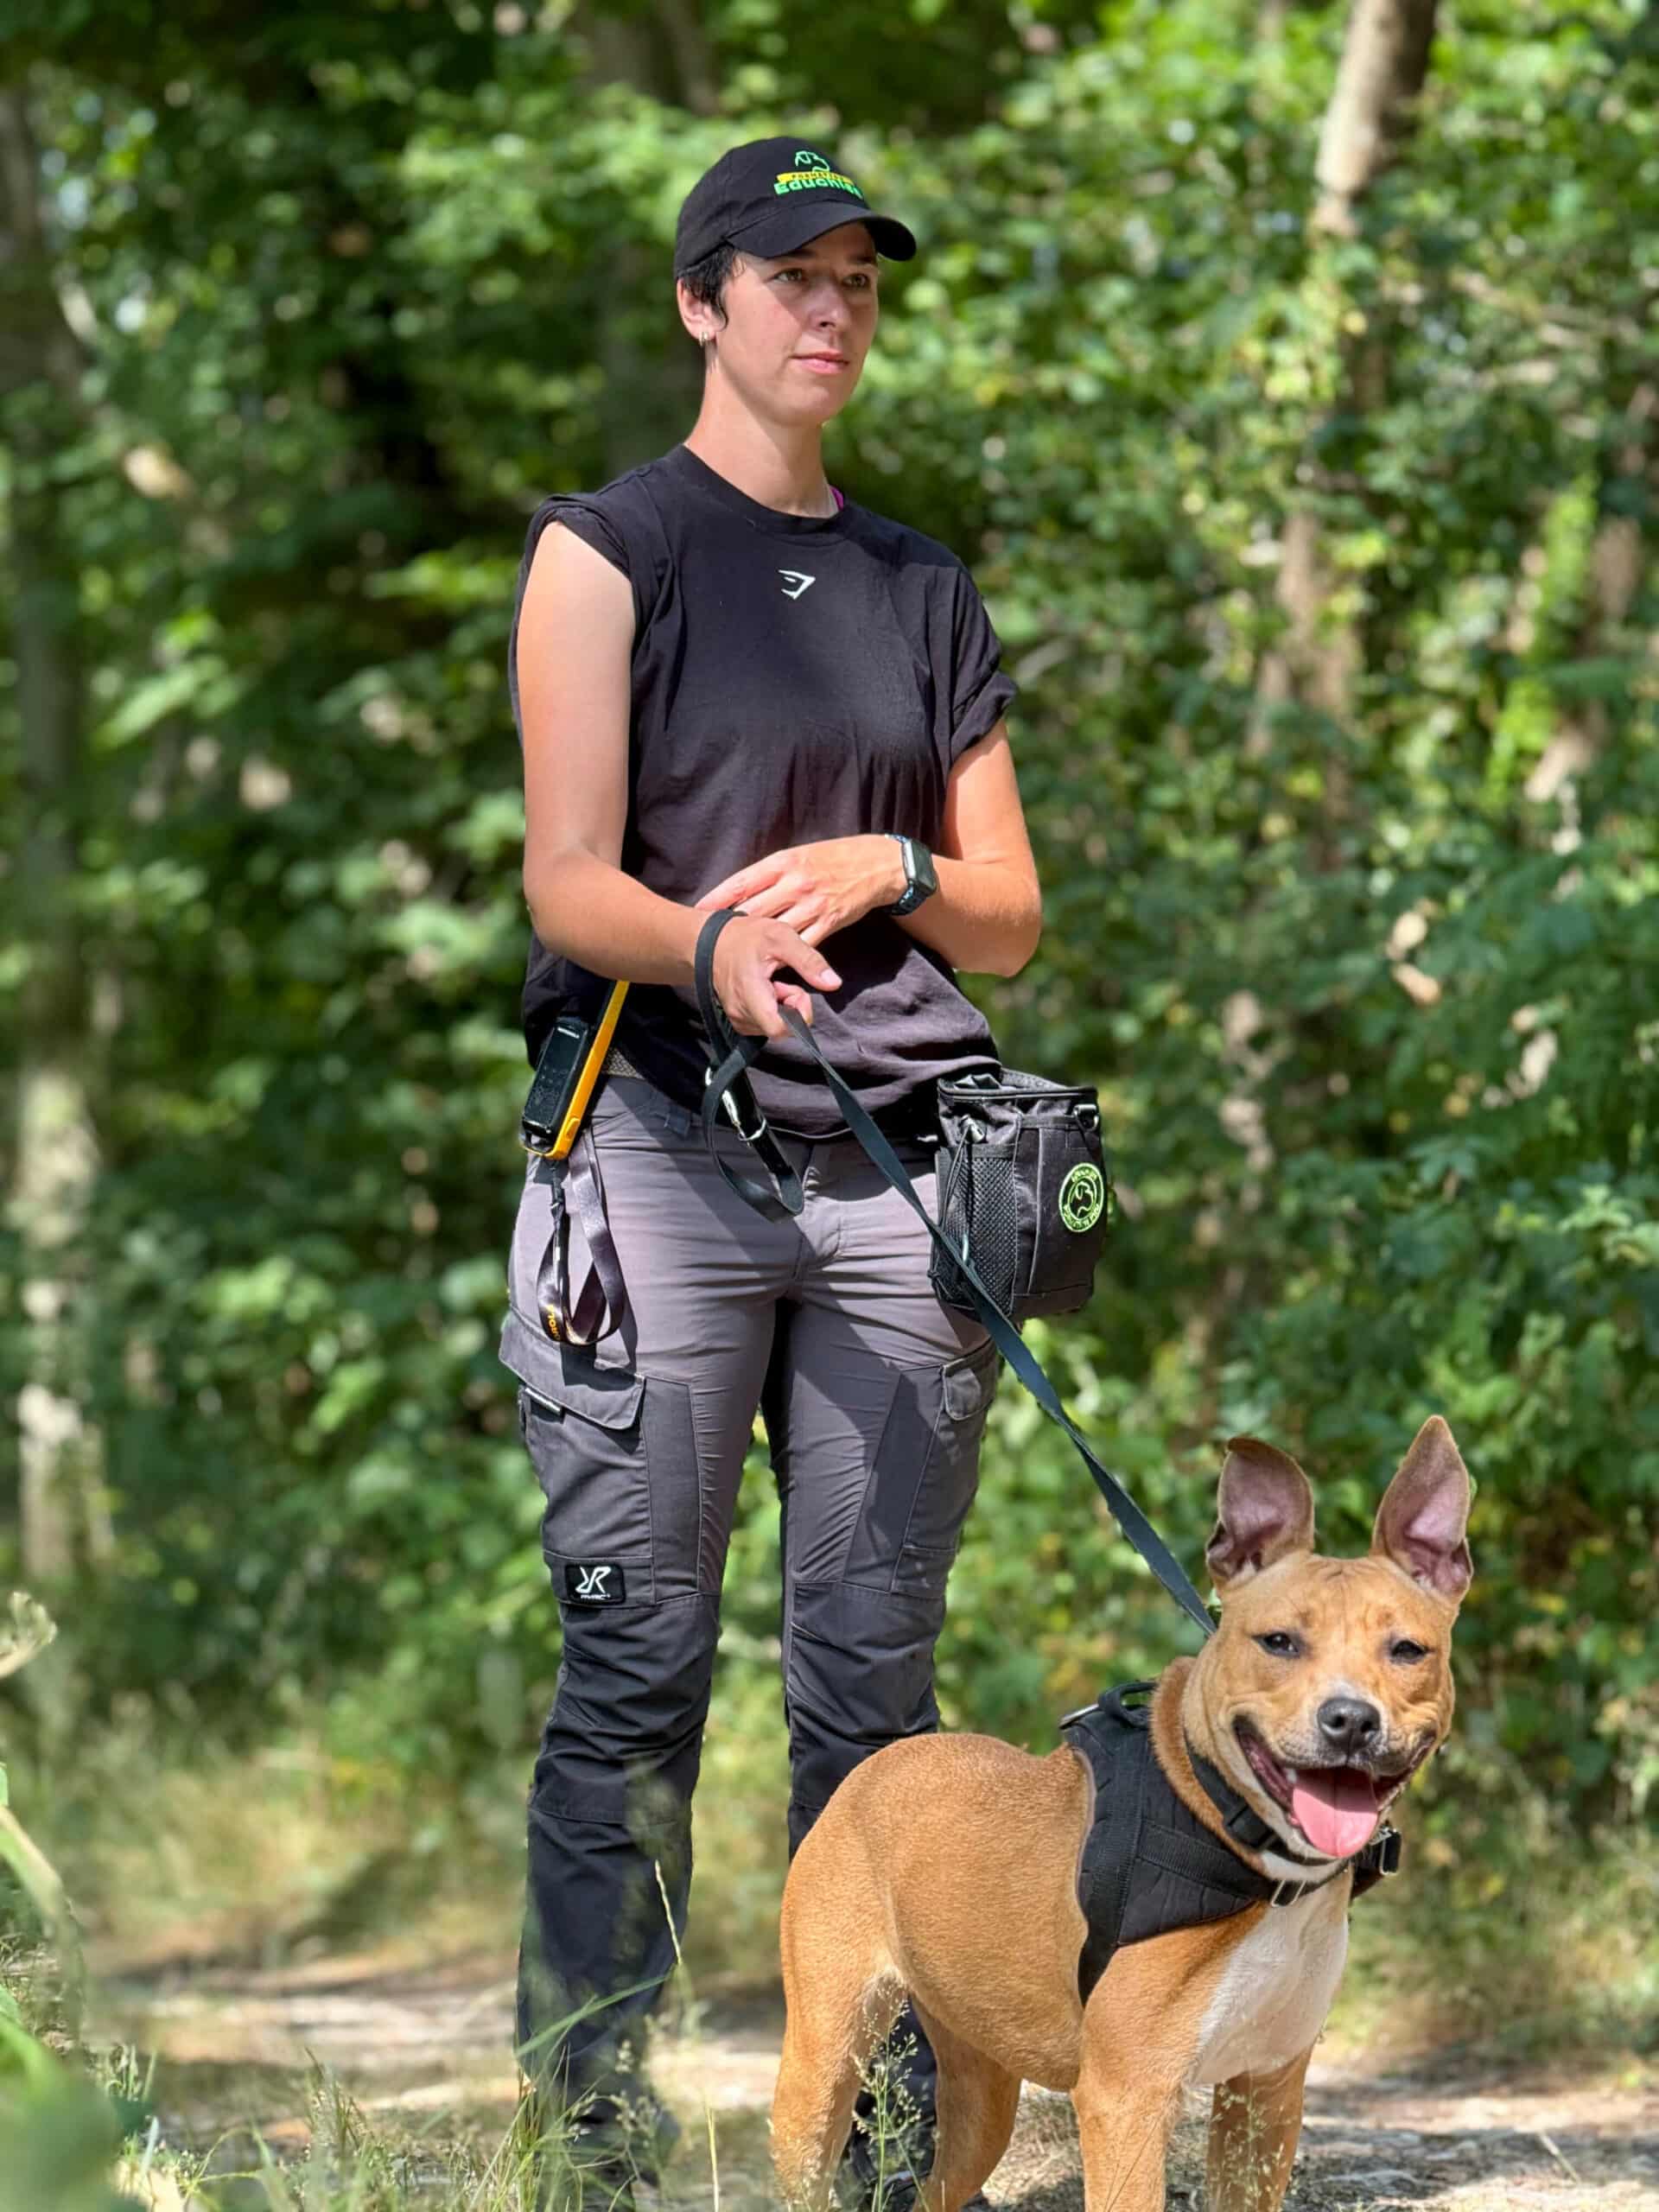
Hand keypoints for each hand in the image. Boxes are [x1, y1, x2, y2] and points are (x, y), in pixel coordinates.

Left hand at [695, 835, 905, 947]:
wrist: (876, 865)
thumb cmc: (832, 858)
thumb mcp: (799, 855)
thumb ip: (771, 874)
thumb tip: (740, 891)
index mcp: (783, 862)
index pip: (741, 882)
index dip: (717, 898)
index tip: (698, 912)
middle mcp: (794, 883)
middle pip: (752, 910)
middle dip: (729, 926)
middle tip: (709, 940)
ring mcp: (812, 904)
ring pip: (774, 931)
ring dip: (754, 946)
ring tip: (734, 957)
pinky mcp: (829, 922)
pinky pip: (800, 945)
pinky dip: (784, 957)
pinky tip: (770, 966)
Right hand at [709, 913, 841, 1039]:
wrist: (711, 941)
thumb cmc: (747, 936)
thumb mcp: (782, 937)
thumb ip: (809, 961)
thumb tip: (834, 984)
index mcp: (750, 994)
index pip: (779, 1029)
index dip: (798, 1015)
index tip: (797, 990)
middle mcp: (740, 1013)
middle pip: (780, 1029)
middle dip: (791, 1008)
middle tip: (784, 982)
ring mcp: (736, 1019)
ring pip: (772, 1027)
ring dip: (781, 1008)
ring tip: (772, 982)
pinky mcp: (736, 1019)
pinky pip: (763, 1025)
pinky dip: (770, 1010)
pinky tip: (764, 990)